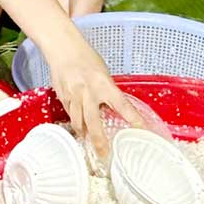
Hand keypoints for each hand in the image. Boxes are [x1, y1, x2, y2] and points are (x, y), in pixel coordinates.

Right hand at [48, 34, 141, 157]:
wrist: (62, 48)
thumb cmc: (85, 57)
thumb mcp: (103, 73)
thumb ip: (107, 90)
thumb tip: (112, 107)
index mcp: (103, 84)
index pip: (122, 104)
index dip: (132, 118)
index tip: (140, 130)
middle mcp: (88, 92)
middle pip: (93, 122)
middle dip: (99, 141)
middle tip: (104, 155)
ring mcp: (73, 96)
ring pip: (78, 122)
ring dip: (84, 134)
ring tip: (88, 143)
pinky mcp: (62, 97)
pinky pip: (70, 114)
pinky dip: (75, 120)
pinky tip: (78, 123)